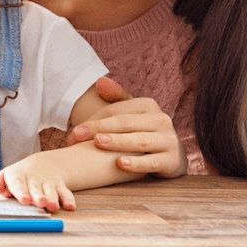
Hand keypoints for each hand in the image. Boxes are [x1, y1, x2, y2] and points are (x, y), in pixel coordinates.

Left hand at [0, 153, 74, 211]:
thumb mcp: (4, 178)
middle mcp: (34, 179)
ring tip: (52, 206)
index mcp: (18, 176)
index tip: (24, 200)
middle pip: (36, 188)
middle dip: (38, 196)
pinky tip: (70, 207)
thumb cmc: (18, 176)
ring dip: (53, 198)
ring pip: (51, 191)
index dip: (21, 191)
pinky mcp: (59, 187)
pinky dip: (69, 199)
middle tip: (40, 203)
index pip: (19, 183)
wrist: (41, 165)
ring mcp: (47, 183)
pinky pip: (66, 192)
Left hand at [67, 76, 186, 178]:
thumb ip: (116, 97)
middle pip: (124, 123)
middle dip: (98, 129)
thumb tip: (99, 82)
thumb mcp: (133, 113)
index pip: (115, 111)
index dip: (93, 120)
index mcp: (149, 105)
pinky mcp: (172, 161)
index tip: (74, 133)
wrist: (172, 155)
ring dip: (117, 142)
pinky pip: (152, 162)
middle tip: (76, 137)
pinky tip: (120, 164)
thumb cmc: (144, 131)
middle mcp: (161, 120)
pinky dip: (137, 163)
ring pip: (139, 141)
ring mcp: (168, 140)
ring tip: (98, 143)